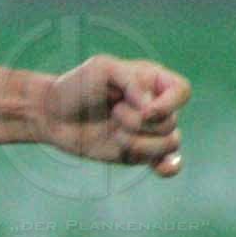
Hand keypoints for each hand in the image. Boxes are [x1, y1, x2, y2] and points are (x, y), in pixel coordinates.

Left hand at [40, 56, 189, 177]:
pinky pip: (166, 163)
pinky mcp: (138, 153)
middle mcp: (155, 107)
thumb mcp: (102, 68)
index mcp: (152, 81)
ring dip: (139, 143)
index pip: (182, 91)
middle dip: (139, 122)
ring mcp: (148, 132)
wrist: (53, 115)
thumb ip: (131, 80)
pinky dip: (168, 167)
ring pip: (169, 144)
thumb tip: (151, 108)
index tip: (146, 110)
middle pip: (171, 122)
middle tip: (113, 112)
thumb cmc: (77, 86)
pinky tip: (161, 169)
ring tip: (115, 134)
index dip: (169, 104)